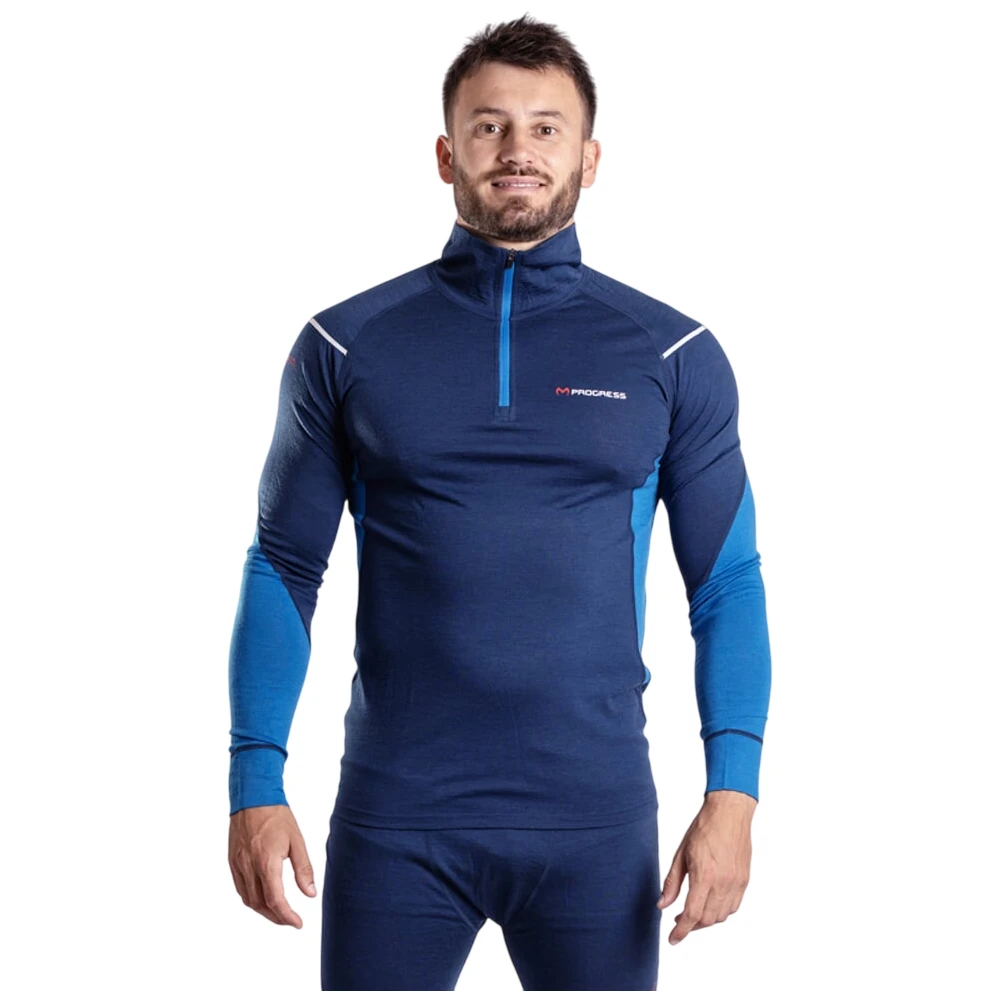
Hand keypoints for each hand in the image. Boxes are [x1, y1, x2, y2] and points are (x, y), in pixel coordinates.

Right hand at [228, 804, 316, 927]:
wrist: (252, 798)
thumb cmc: (276, 816)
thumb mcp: (297, 841)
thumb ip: (304, 869)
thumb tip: (310, 893)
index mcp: (266, 862)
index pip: (275, 900)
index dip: (287, 916)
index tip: (298, 923)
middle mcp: (249, 867)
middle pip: (260, 905)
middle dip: (276, 918)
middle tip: (291, 921)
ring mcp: (238, 865)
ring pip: (248, 900)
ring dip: (263, 911)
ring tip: (279, 913)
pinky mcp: (232, 861)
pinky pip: (240, 889)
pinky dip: (251, 900)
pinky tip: (262, 899)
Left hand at [656, 789, 755, 943]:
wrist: (729, 813)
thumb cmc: (703, 829)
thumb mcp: (681, 854)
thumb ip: (672, 882)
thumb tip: (662, 904)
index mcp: (705, 876)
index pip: (692, 914)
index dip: (681, 930)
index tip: (673, 939)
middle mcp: (723, 883)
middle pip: (707, 920)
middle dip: (691, 926)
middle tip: (679, 922)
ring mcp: (736, 883)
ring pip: (721, 916)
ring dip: (706, 920)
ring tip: (693, 913)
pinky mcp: (744, 880)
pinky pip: (733, 906)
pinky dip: (721, 911)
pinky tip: (710, 904)